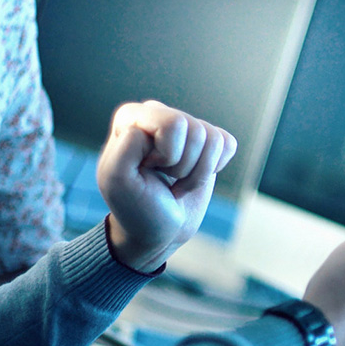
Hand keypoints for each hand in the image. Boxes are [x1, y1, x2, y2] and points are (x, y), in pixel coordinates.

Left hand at [97, 100, 236, 272]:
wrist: (157, 231)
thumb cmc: (135, 208)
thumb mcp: (117, 183)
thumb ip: (123, 151)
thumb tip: (145, 129)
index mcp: (130, 117)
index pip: (172, 125)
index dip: (167, 158)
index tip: (147, 171)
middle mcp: (156, 114)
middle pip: (195, 131)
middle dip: (184, 166)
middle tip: (164, 179)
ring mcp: (183, 125)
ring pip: (213, 140)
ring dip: (198, 173)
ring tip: (176, 182)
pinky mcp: (205, 140)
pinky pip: (227, 144)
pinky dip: (212, 170)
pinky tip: (191, 176)